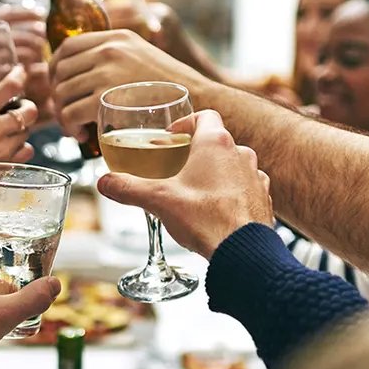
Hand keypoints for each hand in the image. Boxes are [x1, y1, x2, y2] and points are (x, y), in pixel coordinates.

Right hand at [0, 65, 35, 202]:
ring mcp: (4, 150)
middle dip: (28, 106)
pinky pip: (26, 153)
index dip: (19, 76)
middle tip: (19, 107)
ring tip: (13, 128)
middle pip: (30, 111)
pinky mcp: (7, 167)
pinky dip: (23, 148)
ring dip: (23, 128)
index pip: (10, 87)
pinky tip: (13, 148)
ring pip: (28, 132)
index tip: (20, 72)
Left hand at [50, 29, 209, 141]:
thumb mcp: (143, 57)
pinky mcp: (106, 97)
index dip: (55, 67)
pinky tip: (81, 134)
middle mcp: (109, 50)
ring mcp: (107, 72)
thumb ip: (118, 58)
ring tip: (74, 127)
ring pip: (62, 92)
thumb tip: (87, 74)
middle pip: (60, 70)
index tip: (57, 84)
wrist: (198, 100)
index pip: (68, 46)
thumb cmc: (172, 87)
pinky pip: (70, 112)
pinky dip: (69, 126)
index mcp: (116, 38)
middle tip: (65, 113)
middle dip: (56, 95)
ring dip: (62, 114)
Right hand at [96, 110, 273, 256]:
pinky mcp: (263, 198)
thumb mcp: (157, 200)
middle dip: (195, 153)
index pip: (204, 116)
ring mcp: (256, 176)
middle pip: (216, 142)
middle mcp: (241, 153)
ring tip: (195, 193)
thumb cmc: (205, 219)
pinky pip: (244, 188)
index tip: (172, 137)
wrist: (243, 252)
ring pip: (232, 165)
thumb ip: (128, 188)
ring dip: (214, 174)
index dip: (186, 123)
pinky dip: (230, 193)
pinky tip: (215, 211)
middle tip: (176, 169)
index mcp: (216, 143)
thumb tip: (105, 182)